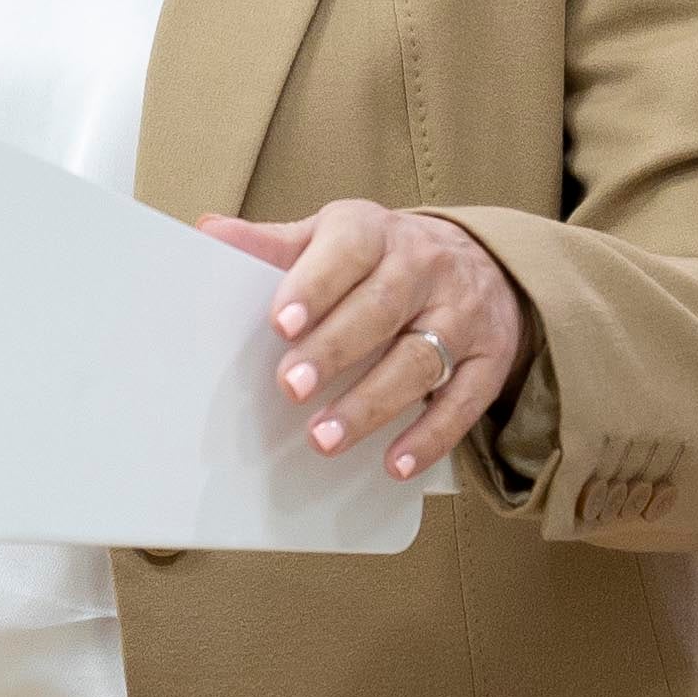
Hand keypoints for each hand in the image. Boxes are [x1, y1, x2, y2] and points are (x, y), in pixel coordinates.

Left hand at [199, 200, 527, 480]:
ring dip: (372, 403)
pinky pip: (465, 401)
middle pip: (382, 308)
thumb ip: (275, 245)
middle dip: (335, 349)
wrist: (481, 261)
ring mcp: (462, 315)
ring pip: (420, 359)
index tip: (281, 323)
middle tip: (291, 388)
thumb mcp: (334, 237)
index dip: (315, 286)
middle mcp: (426, 269)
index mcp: (378, 233)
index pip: (348, 251)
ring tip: (324, 439)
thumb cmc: (383, 257)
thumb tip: (208, 233)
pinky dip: (431, 435)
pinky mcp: (489, 360)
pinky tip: (395, 463)